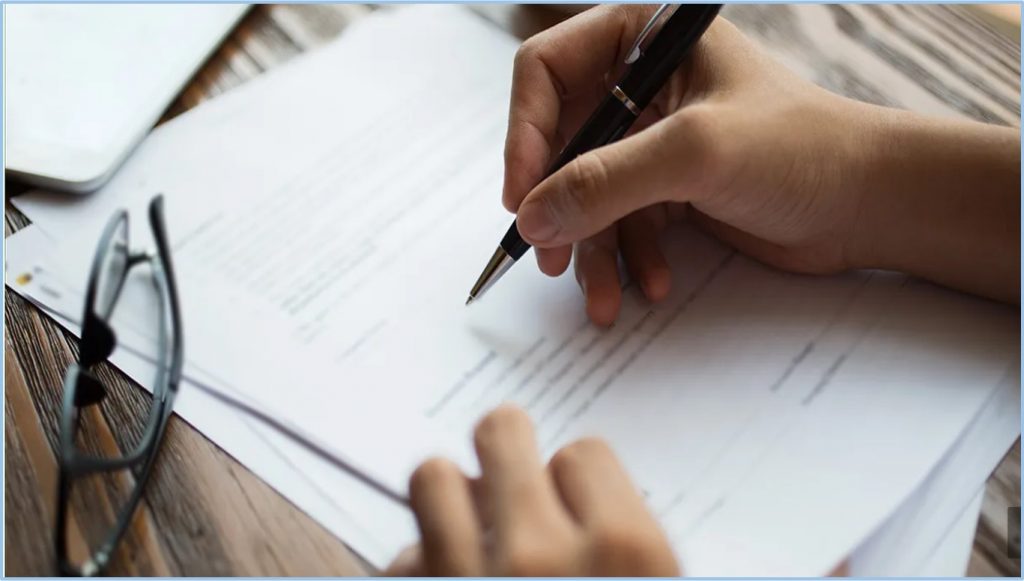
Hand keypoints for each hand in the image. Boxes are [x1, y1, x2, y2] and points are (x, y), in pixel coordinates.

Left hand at [385, 405, 679, 575]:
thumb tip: (570, 485)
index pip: (583, 454)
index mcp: (627, 553)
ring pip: (435, 476)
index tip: (574, 507)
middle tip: (509, 482)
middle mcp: (543, 558)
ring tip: (467, 527)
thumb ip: (623, 535)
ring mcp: (470, 579)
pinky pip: (402, 558)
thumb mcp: (653, 580)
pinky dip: (422, 566)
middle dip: (506, 453)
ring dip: (450, 499)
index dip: (576, 482)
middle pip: (501, 433)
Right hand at [503, 6, 1020, 322]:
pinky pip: (620, 222)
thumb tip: (531, 217)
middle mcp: (641, 83)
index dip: (525, 134)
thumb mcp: (695, 153)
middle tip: (549, 256)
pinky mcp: (667, 187)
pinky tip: (651, 284)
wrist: (869, 205)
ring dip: (591, 248)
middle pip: (561, 142)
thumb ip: (606, 180)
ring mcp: (653, 138)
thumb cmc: (802, 149)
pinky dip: (628, 258)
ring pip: (587, 193)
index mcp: (643, 38)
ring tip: (601, 296)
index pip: (547, 72)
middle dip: (557, 205)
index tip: (521, 196)